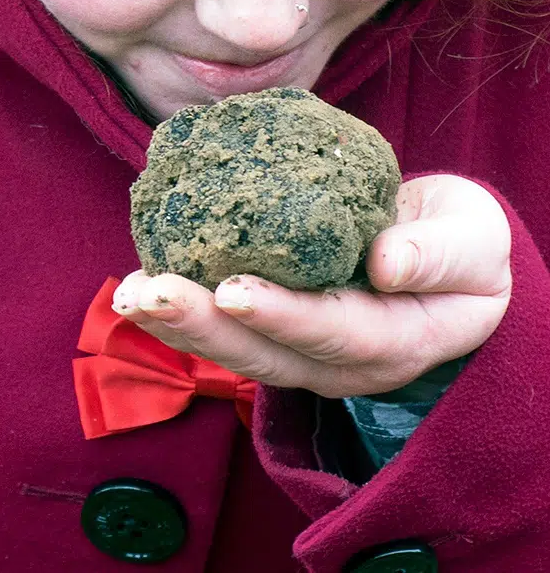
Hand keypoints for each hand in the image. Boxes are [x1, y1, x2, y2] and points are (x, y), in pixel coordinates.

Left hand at [114, 175, 511, 397]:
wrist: (446, 257)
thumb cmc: (464, 247)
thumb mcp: (474, 243)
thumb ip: (439, 256)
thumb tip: (384, 261)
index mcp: (396, 339)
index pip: (336, 333)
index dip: (284, 315)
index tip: (233, 291)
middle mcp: (341, 360)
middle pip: (267, 354)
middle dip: (204, 326)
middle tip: (148, 293)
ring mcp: (306, 349)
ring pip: (238, 349)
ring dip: (180, 323)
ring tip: (129, 292)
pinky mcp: (280, 326)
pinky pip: (229, 324)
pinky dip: (185, 306)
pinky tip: (142, 280)